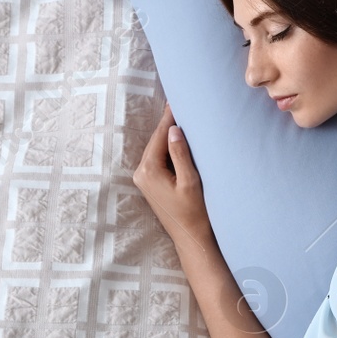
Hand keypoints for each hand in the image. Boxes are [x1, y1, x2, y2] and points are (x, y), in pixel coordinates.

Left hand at [132, 102, 210, 240]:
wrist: (191, 237)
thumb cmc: (194, 212)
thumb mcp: (190, 181)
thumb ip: (180, 154)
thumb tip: (174, 130)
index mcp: (149, 170)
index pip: (161, 136)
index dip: (170, 117)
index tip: (177, 99)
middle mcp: (141, 173)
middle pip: (157, 140)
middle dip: (169, 123)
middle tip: (179, 102)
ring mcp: (144, 179)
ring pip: (157, 148)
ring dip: (169, 134)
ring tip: (181, 115)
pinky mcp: (150, 183)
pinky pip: (158, 158)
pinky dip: (168, 147)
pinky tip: (178, 138)